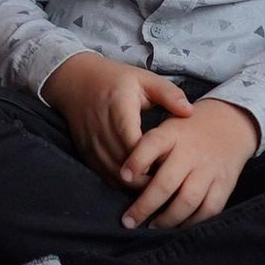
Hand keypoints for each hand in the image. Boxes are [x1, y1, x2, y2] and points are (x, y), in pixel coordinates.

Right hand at [45, 52, 191, 176]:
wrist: (74, 81)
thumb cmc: (115, 79)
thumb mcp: (144, 79)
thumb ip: (169, 94)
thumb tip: (190, 112)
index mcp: (120, 110)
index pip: (134, 144)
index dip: (151, 160)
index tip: (171, 165)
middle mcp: (102, 130)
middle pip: (125, 165)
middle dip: (147, 178)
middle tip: (170, 182)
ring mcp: (92, 144)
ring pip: (114, 174)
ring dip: (135, 184)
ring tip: (156, 185)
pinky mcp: (86, 153)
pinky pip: (104, 175)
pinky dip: (122, 182)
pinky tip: (138, 181)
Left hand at [116, 98, 258, 230]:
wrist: (230, 122)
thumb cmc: (188, 131)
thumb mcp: (167, 127)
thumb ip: (148, 149)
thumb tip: (126, 181)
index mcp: (173, 134)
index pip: (152, 144)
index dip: (137, 161)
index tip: (123, 177)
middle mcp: (191, 151)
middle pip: (166, 182)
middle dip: (144, 206)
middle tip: (128, 221)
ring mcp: (209, 169)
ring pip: (187, 200)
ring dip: (167, 219)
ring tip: (152, 227)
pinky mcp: (225, 183)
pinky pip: (209, 209)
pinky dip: (193, 222)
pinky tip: (178, 227)